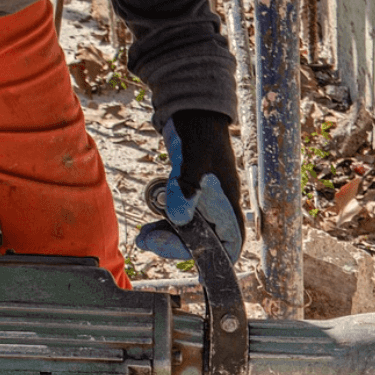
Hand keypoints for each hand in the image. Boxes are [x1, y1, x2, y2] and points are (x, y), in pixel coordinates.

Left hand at [135, 110, 243, 262]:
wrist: (190, 114)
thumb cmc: (199, 135)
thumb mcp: (194, 160)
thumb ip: (187, 189)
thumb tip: (179, 219)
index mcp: (228, 207)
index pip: (230, 246)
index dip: (212, 259)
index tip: (188, 260)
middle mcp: (219, 210)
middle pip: (203, 245)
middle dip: (175, 247)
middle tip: (148, 241)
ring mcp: (203, 205)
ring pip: (187, 235)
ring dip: (166, 237)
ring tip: (144, 235)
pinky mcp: (188, 198)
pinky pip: (178, 221)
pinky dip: (163, 224)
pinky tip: (149, 219)